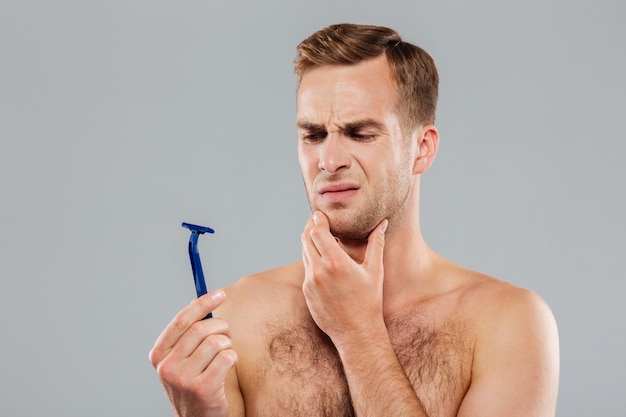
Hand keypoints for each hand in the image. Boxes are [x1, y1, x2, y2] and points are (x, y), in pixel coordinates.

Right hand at [149, 290, 237, 416]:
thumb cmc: (191, 383)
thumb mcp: (180, 359)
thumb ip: (186, 333)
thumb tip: (197, 300)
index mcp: (159, 355)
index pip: (181, 320)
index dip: (202, 304)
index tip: (220, 294)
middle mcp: (167, 367)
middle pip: (201, 329)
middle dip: (221, 326)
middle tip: (226, 333)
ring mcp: (184, 379)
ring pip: (217, 342)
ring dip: (227, 344)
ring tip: (224, 353)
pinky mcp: (203, 389)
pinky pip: (227, 357)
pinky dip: (232, 357)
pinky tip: (227, 366)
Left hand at [301, 211, 387, 345]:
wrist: (356, 332)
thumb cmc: (369, 301)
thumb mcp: (375, 271)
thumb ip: (376, 243)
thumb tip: (382, 223)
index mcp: (335, 263)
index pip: (317, 231)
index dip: (317, 220)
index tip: (321, 214)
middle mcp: (319, 271)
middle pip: (305, 239)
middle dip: (311, 227)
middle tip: (319, 221)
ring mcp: (310, 282)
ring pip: (304, 253)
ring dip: (311, 243)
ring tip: (322, 239)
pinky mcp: (307, 292)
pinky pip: (306, 269)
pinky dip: (312, 260)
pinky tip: (323, 260)